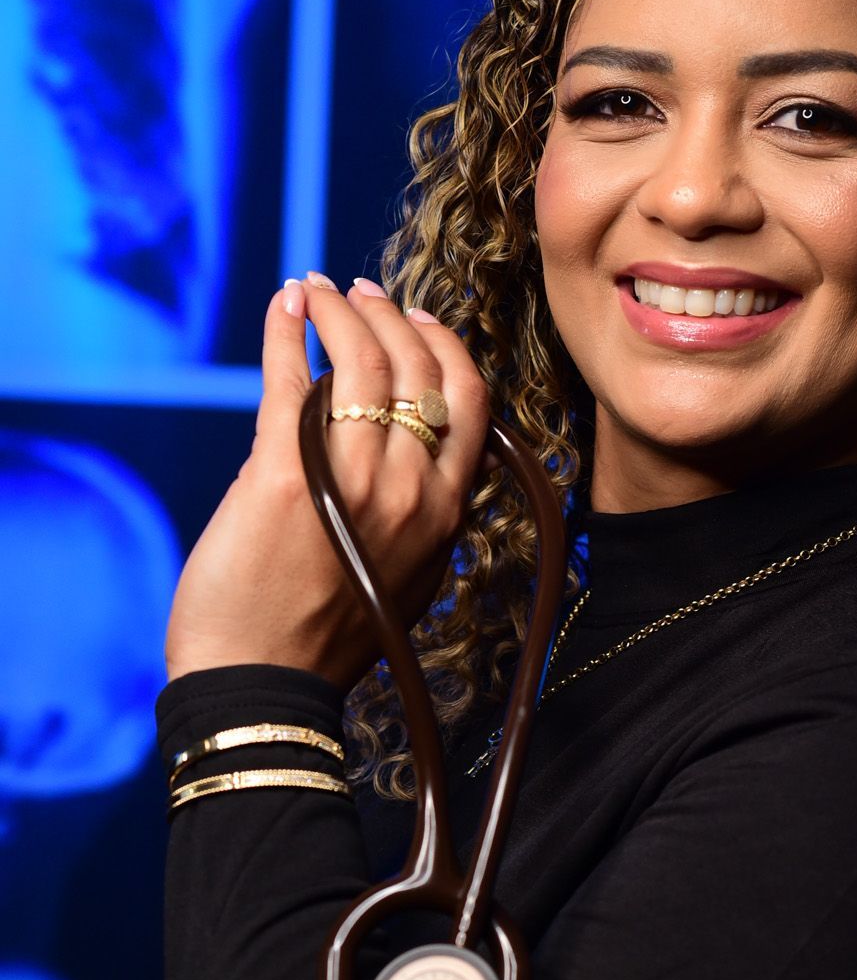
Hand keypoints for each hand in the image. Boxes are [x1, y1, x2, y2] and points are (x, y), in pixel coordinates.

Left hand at [164, 275, 491, 690]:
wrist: (263, 687)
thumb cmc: (326, 639)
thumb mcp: (406, 575)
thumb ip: (417, 515)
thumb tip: (406, 457)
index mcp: (446, 513)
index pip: (470, 400)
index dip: (445, 347)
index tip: (418, 320)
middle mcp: (411, 490)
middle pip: (417, 367)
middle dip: (389, 315)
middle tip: (357, 294)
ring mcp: (352, 479)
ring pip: (361, 359)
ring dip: (336, 311)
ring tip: (313, 292)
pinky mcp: (285, 473)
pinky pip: (290, 378)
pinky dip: (286, 331)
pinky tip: (284, 309)